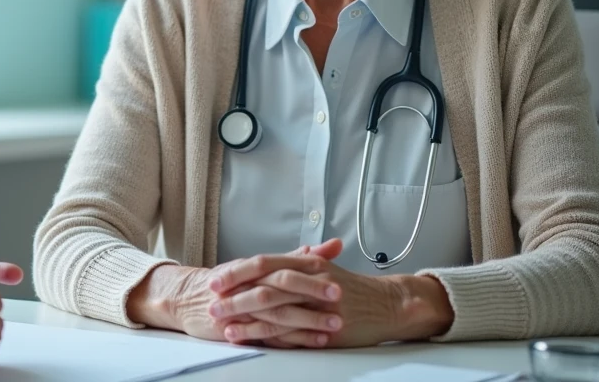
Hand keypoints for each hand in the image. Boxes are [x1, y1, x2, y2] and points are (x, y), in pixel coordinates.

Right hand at [127, 241, 341, 342]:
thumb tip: (327, 247)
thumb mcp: (258, 266)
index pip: (284, 264)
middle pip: (281, 286)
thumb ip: (293, 258)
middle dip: (311, 292)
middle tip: (339, 296)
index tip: (338, 272)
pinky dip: (293, 339)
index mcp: (255, 268)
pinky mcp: (239, 329)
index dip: (310, 269)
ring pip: (277, 312)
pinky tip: (313, 341)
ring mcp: (242, 308)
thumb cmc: (227, 283)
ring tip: (333, 324)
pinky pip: (269, 336)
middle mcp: (248, 285)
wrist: (187, 299)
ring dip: (307, 319)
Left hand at [209, 240, 453, 347]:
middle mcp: (310, 279)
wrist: (387, 305)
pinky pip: (290, 331)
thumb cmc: (351, 288)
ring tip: (223, 323)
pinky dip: (266, 334)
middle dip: (234, 295)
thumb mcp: (322, 269)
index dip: (237, 271)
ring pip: (273, 308)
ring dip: (245, 317)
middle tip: (211, 302)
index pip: (263, 262)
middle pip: (263, 284)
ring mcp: (318, 304)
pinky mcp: (324, 327)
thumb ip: (292, 265)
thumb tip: (259, 266)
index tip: (215, 279)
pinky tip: (248, 338)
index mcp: (306, 262)